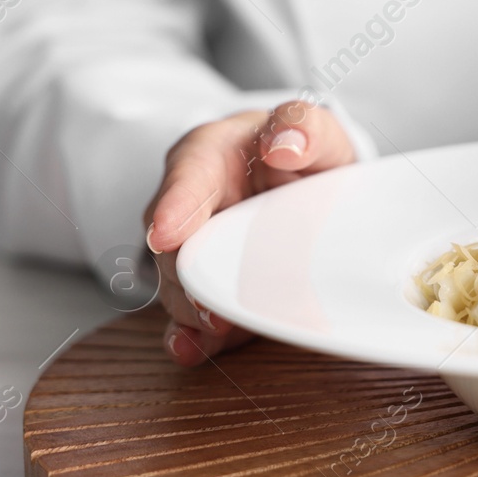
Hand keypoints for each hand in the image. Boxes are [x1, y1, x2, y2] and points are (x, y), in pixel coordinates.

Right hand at [143, 100, 355, 365]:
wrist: (305, 182)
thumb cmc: (300, 151)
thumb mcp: (311, 129)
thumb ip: (303, 126)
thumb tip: (284, 143)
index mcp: (207, 158)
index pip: (187, 176)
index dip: (176, 207)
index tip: (166, 234)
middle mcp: (189, 207)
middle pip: (175, 244)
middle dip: (186, 276)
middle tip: (207, 305)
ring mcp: (194, 252)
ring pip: (179, 284)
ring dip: (192, 310)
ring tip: (214, 329)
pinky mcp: (207, 288)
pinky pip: (187, 316)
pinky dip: (189, 337)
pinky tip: (191, 350)